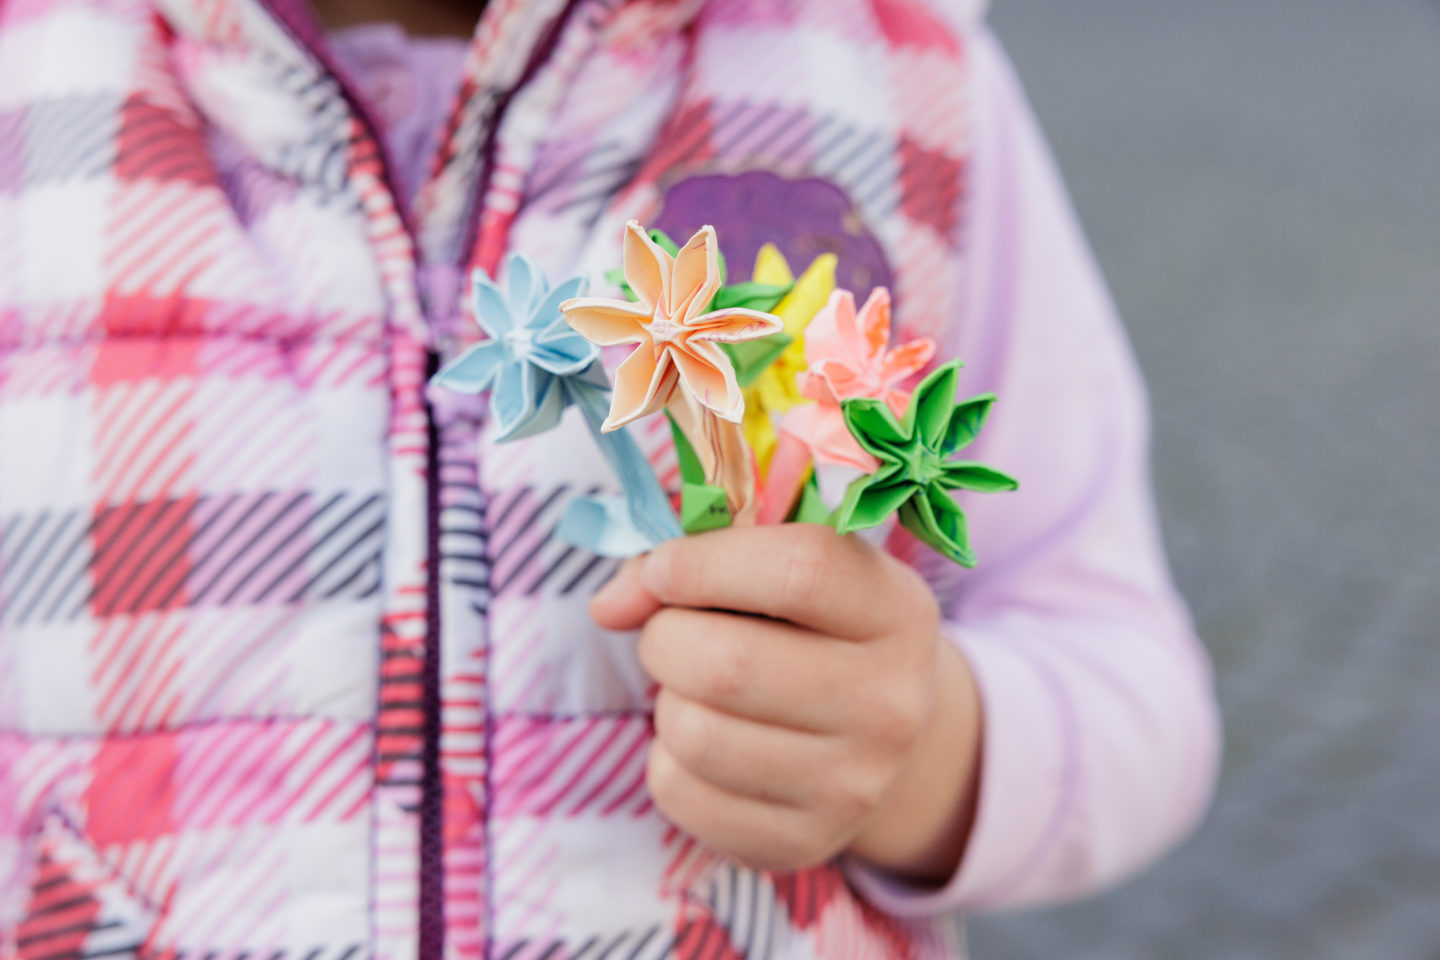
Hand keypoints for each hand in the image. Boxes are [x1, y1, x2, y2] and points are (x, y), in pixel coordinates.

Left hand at [590, 524, 982, 879]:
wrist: (873, 731)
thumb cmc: (808, 625)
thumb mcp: (779, 567)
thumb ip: (692, 559)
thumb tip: (609, 606)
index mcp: (896, 612)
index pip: (799, 571)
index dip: (705, 563)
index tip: (666, 569)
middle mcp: (889, 704)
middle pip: (726, 664)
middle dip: (666, 637)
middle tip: (673, 633)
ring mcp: (850, 785)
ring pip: (694, 733)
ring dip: (666, 699)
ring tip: (696, 689)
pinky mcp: (799, 841)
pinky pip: (677, 792)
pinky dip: (665, 758)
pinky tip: (705, 740)